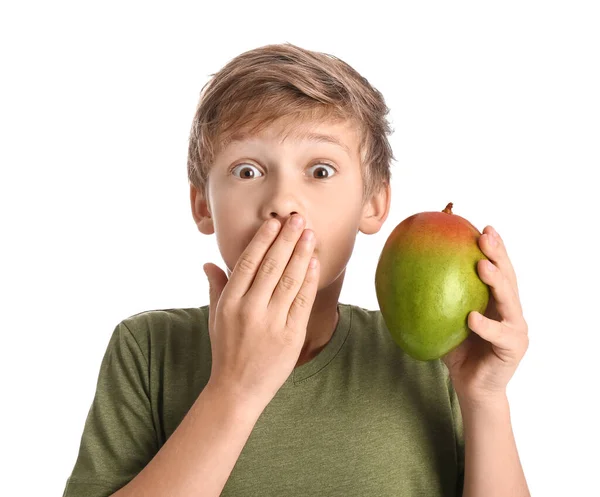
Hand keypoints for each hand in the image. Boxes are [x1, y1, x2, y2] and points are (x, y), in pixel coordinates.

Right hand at [203, 215, 318, 410]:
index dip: (263, 240)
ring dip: (301, 254)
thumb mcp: (215, 317)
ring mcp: (272, 323)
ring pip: (290, 280)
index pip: (248, 263)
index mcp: (229, 302)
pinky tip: (313, 261)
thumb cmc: (226, 350)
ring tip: (310, 234)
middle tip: (298, 218)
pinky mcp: (291, 336)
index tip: (274, 222)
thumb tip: (208, 263)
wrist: (237, 390)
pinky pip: (302, 301)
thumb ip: (215, 287)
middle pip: (272, 266)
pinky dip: (309, 279)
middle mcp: (250, 309)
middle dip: (287, 239)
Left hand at [441, 226, 528, 405]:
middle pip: (508, 277)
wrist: (471, 387)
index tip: (482, 227)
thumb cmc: (456, 350)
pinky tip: (472, 317)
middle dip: (498, 254)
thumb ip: (434, 299)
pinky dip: (486, 326)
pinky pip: (499, 334)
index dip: (493, 248)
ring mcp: (516, 328)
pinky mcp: (514, 348)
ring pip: (510, 301)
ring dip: (497, 282)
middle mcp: (510, 310)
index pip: (497, 269)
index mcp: (496, 301)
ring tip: (482, 266)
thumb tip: (401, 272)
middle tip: (485, 235)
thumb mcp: (443, 319)